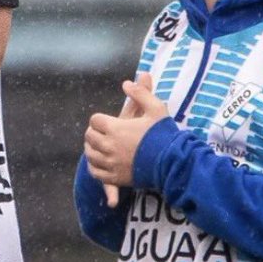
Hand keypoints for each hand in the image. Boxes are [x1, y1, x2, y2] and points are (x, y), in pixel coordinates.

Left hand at [85, 72, 167, 191]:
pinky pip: (95, 172)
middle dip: (95, 133)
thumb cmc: (164, 135)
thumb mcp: (156, 109)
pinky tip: (101, 162)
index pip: (94, 120)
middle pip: (89, 137)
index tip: (108, 122)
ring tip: (101, 146)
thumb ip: (140, 93)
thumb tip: (126, 83)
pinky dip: (95, 166)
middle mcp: (109, 146)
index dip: (100, 119)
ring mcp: (111, 163)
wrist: (173, 163)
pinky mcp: (115, 178)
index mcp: (115, 128)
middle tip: (104, 134)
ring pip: (90, 155)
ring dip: (93, 149)